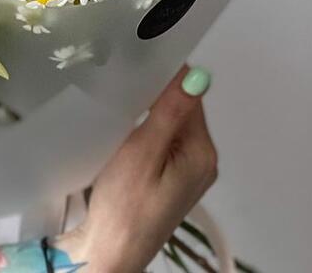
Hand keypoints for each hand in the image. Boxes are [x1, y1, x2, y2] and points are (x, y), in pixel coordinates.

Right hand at [56, 65, 217, 272]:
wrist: (110, 252)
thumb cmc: (124, 205)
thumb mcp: (144, 152)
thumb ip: (170, 112)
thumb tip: (198, 75)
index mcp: (202, 152)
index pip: (189, 96)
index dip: (164, 76)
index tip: (135, 60)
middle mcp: (202, 161)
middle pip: (182, 109)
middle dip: (155, 93)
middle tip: (121, 78)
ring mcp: (187, 172)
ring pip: (171, 123)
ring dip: (148, 110)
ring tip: (120, 100)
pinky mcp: (169, 179)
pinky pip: (163, 140)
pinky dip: (146, 129)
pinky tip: (125, 129)